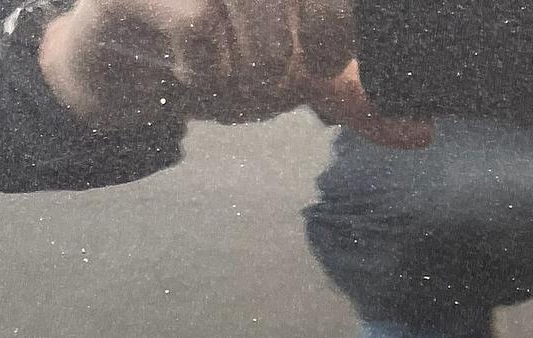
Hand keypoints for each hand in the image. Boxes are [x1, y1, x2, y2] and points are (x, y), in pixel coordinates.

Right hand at [41, 0, 424, 143]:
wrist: (114, 64)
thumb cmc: (211, 52)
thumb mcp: (292, 70)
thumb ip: (352, 92)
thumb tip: (419, 129)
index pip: (338, 7)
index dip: (339, 33)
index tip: (328, 64)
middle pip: (305, 0)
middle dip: (304, 53)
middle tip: (280, 80)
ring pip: (257, 9)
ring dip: (255, 69)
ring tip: (233, 82)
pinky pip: (200, 27)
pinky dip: (208, 70)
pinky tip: (193, 76)